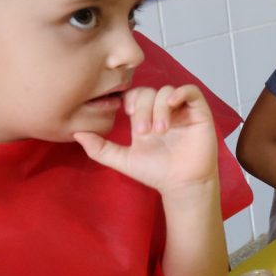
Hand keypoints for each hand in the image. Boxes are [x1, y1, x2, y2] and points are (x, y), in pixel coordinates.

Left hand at [74, 85, 218, 195]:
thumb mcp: (123, 160)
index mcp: (146, 118)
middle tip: (144, 131)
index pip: (136, 95)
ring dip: (160, 108)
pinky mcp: (199, 112)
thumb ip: (100, 149)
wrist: (182, 184)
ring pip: (167, 91)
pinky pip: (191, 91)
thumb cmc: (156, 173)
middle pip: (149, 92)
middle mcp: (163, 111)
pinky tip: (172, 105)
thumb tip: (76, 134)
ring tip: (160, 130)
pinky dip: (180, 93)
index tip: (128, 114)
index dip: (131, 99)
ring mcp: (181, 111)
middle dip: (145, 108)